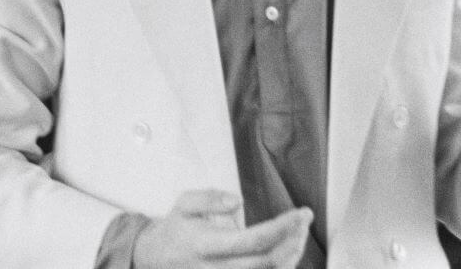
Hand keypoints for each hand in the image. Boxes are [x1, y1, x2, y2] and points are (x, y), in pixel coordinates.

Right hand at [134, 190, 311, 268]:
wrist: (155, 258)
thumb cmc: (175, 230)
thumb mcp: (183, 204)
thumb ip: (208, 199)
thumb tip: (236, 201)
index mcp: (207, 245)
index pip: (253, 241)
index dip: (282, 228)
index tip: (300, 213)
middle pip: (267, 262)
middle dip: (294, 240)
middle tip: (305, 219)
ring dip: (292, 255)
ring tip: (300, 232)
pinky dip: (282, 267)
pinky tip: (289, 250)